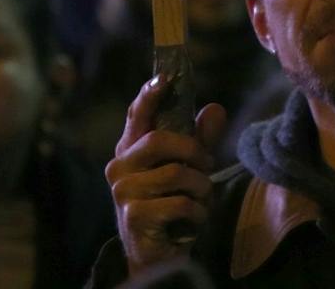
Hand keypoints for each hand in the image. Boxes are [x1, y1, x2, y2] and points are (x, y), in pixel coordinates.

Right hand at [106, 75, 229, 273]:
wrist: (156, 256)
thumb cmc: (170, 205)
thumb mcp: (188, 169)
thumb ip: (200, 140)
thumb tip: (215, 109)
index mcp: (129, 150)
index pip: (137, 115)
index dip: (150, 94)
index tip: (167, 78)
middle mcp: (119, 167)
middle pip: (160, 140)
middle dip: (193, 151)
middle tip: (206, 165)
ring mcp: (123, 192)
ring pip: (176, 173)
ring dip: (200, 186)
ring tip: (202, 198)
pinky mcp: (134, 215)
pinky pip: (180, 202)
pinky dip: (198, 211)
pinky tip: (194, 218)